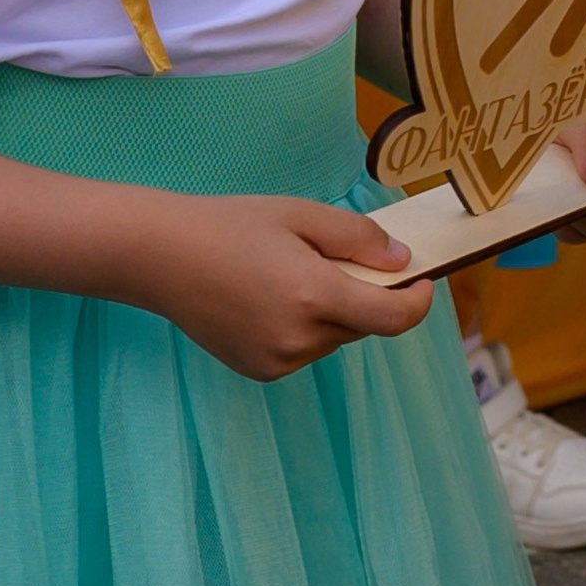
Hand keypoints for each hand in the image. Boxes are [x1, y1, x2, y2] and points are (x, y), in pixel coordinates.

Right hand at [137, 191, 430, 379]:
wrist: (163, 257)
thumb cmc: (232, 225)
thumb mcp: (301, 215)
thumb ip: (358, 239)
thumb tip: (402, 263)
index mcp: (314, 296)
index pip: (392, 319)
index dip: (417, 303)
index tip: (422, 282)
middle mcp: (299, 339)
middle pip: (361, 325)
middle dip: (366, 296)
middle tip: (339, 259)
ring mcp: (277, 362)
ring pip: (332, 339)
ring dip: (333, 313)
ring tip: (292, 274)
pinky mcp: (259, 371)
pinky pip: (304, 351)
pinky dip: (304, 328)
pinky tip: (270, 298)